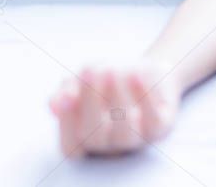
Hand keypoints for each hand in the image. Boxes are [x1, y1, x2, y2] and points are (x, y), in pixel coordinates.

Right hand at [49, 58, 180, 156]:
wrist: (144, 71)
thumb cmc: (106, 79)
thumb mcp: (81, 80)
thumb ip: (65, 91)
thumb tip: (54, 104)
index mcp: (87, 141)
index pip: (71, 148)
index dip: (67, 124)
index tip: (68, 94)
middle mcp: (110, 146)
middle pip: (95, 137)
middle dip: (91, 101)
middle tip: (92, 69)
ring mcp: (136, 141)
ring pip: (125, 132)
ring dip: (118, 96)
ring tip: (114, 69)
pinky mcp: (160, 129)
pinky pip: (153, 119)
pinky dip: (145, 95)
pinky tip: (137, 73)